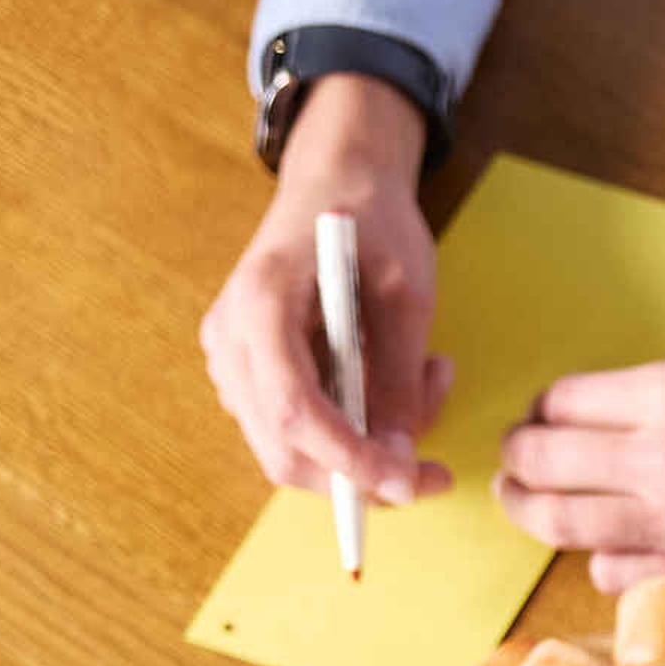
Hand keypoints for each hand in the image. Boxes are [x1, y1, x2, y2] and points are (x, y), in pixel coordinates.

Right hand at [198, 76, 450, 502]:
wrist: (336, 182)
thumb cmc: (374, 223)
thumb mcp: (407, 294)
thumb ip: (400, 379)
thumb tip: (399, 461)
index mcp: (261, 303)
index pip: (294, 412)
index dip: (350, 462)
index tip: (408, 483)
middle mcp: (230, 338)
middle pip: (284, 452)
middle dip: (361, 478)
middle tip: (434, 469)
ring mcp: (232, 359)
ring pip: (294, 452)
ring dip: (365, 448)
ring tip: (425, 382)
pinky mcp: (251, 373)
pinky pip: (299, 431)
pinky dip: (351, 432)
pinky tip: (391, 382)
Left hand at [497, 362, 664, 600]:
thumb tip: (614, 418)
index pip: (558, 402)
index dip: (540, 414)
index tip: (542, 425)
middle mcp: (661, 457)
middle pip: (537, 464)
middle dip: (517, 467)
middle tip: (515, 473)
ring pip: (561, 526)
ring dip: (545, 518)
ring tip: (545, 514)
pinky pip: (615, 577)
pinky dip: (608, 565)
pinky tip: (621, 554)